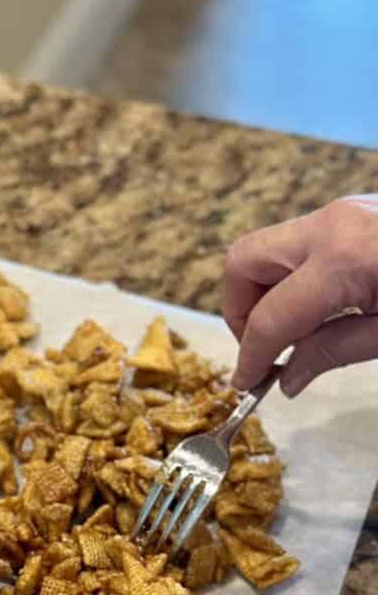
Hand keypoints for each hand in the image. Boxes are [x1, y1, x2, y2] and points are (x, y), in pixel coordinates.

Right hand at [224, 196, 377, 394]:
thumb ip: (336, 352)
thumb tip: (287, 378)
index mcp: (344, 259)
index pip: (270, 317)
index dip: (250, 356)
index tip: (246, 382)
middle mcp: (331, 225)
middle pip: (244, 262)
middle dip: (240, 310)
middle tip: (264, 345)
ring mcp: (342, 211)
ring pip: (268, 249)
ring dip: (265, 292)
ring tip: (295, 330)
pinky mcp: (354, 211)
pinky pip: (301, 244)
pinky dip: (293, 278)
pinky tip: (319, 307)